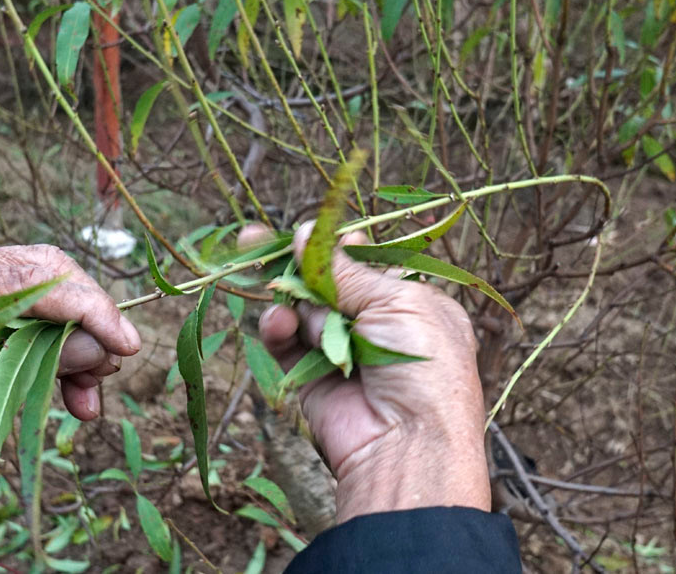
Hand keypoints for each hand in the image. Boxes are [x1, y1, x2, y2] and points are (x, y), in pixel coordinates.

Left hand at [0, 244, 140, 512]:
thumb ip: (21, 366)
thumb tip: (94, 350)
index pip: (29, 277)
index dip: (85, 308)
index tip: (124, 343)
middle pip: (46, 275)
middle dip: (88, 321)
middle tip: (112, 366)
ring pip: (48, 297)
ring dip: (77, 345)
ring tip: (88, 395)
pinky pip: (35, 320)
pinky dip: (58, 354)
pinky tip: (74, 393)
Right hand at [249, 223, 489, 521]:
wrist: (407, 445)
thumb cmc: (422, 367)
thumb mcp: (396, 302)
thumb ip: (346, 270)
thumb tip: (305, 232)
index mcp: (412, 304)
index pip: (366, 265)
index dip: (335, 247)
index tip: (306, 230)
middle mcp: (376, 327)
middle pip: (325, 283)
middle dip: (294, 262)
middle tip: (253, 237)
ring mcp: (341, 353)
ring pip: (301, 309)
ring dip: (289, 298)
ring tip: (281, 295)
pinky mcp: (311, 378)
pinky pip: (285, 343)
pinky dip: (277, 329)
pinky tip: (277, 322)